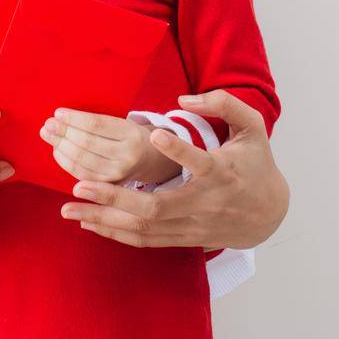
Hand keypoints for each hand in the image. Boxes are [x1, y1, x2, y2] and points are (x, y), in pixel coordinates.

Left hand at [39, 109, 179, 184]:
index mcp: (132, 133)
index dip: (74, 119)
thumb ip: (100, 123)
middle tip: (48, 125)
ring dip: (60, 146)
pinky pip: (82, 174)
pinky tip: (57, 151)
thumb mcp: (125, 124)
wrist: (154, 161)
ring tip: (48, 135)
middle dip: (62, 133)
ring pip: (82, 160)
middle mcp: (128, 155)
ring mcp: (119, 173)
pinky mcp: (111, 186)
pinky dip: (66, 162)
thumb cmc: (132, 136)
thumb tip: (63, 117)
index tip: (57, 113)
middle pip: (87, 143)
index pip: (97, 124)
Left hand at [59, 90, 288, 248]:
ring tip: (69, 208)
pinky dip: (115, 233)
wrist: (269, 213)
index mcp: (222, 172)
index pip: (201, 163)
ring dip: (104, 219)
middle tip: (79, 185)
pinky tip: (89, 223)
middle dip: (115, 197)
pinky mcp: (184, 238)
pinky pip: (145, 240)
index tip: (155, 134)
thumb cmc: (255, 164)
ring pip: (144, 229)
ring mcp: (192, 225)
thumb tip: (185, 98)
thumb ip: (223, 104)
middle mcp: (204, 203)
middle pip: (157, 207)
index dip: (179, 151)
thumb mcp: (252, 127)